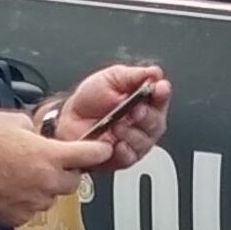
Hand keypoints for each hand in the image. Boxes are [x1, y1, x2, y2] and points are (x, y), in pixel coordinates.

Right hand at [0, 110, 107, 229]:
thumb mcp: (10, 120)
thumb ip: (33, 125)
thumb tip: (37, 131)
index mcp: (50, 156)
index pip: (90, 155)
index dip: (99, 150)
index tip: (104, 149)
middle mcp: (47, 181)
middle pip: (74, 178)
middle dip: (66, 169)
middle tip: (48, 160)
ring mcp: (35, 202)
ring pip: (53, 195)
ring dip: (46, 186)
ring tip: (23, 174)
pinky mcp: (21, 217)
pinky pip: (34, 208)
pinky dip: (29, 199)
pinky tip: (13, 188)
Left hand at [49, 62, 169, 168]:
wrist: (67, 119)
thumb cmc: (89, 99)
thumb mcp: (111, 78)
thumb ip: (134, 75)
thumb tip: (155, 72)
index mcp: (144, 100)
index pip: (161, 97)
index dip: (162, 93)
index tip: (159, 88)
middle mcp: (144, 121)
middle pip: (157, 121)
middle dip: (146, 115)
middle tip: (134, 110)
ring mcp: (136, 140)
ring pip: (145, 140)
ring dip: (132, 132)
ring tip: (117, 124)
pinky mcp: (124, 157)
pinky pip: (131, 156)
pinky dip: (124, 149)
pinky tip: (116, 142)